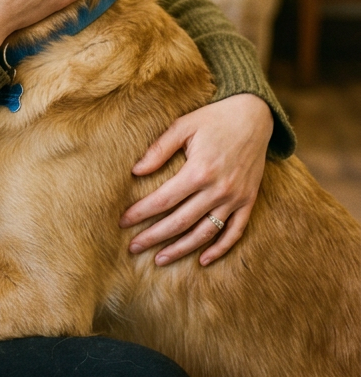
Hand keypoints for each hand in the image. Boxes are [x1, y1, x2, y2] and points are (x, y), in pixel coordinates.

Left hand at [119, 93, 273, 265]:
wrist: (254, 115)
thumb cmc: (213, 119)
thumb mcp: (183, 125)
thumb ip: (159, 149)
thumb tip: (135, 171)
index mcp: (199, 170)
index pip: (163, 200)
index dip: (141, 213)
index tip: (123, 222)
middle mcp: (218, 189)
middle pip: (180, 222)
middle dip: (154, 237)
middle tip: (133, 247)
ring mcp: (235, 198)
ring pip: (205, 233)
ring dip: (181, 249)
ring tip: (160, 259)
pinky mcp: (248, 201)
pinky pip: (235, 232)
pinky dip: (220, 249)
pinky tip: (203, 260)